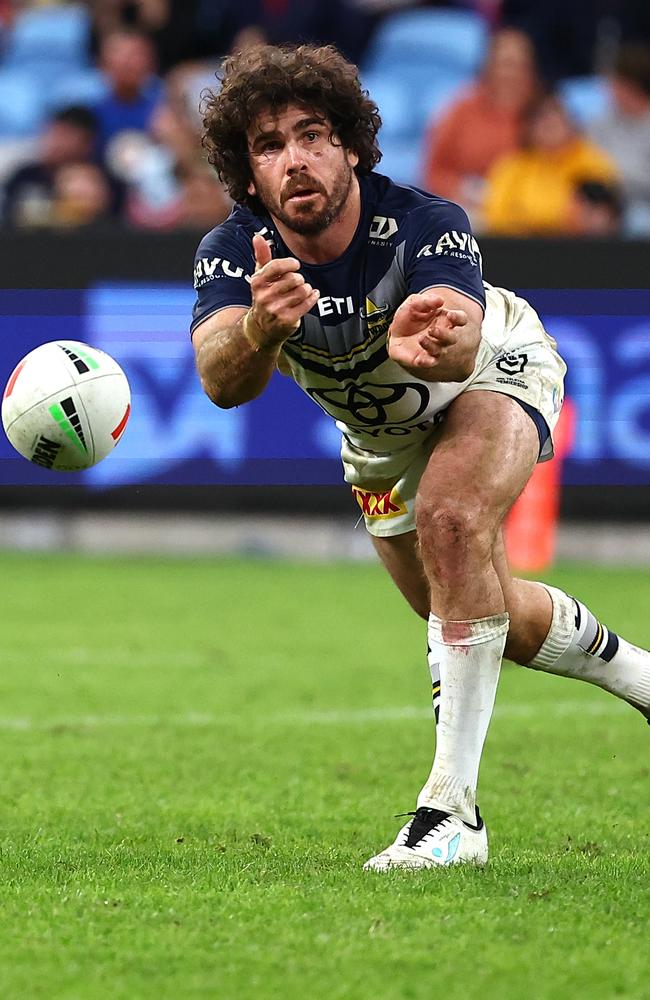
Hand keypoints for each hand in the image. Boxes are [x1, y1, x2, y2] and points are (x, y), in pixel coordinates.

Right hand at [245, 234, 318, 349]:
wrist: (261, 328)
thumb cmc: (264, 297)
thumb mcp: (260, 277)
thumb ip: (261, 256)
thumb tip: (258, 236)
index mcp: (257, 282)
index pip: (276, 266)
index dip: (290, 264)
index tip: (295, 266)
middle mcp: (265, 296)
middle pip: (293, 279)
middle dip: (299, 279)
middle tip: (296, 283)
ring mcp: (276, 309)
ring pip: (302, 291)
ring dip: (306, 289)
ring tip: (301, 291)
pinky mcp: (287, 320)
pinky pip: (307, 304)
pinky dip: (313, 297)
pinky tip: (312, 295)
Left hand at [387, 292, 477, 380]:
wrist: (396, 333)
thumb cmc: (410, 318)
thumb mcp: (414, 304)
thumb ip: (426, 301)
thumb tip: (440, 300)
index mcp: (445, 321)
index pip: (460, 320)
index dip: (458, 318)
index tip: (450, 315)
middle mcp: (442, 336)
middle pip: (451, 338)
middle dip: (444, 334)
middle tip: (433, 330)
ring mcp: (433, 348)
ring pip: (439, 351)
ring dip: (432, 346)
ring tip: (421, 339)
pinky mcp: (422, 359)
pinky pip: (426, 363)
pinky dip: (425, 362)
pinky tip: (420, 360)